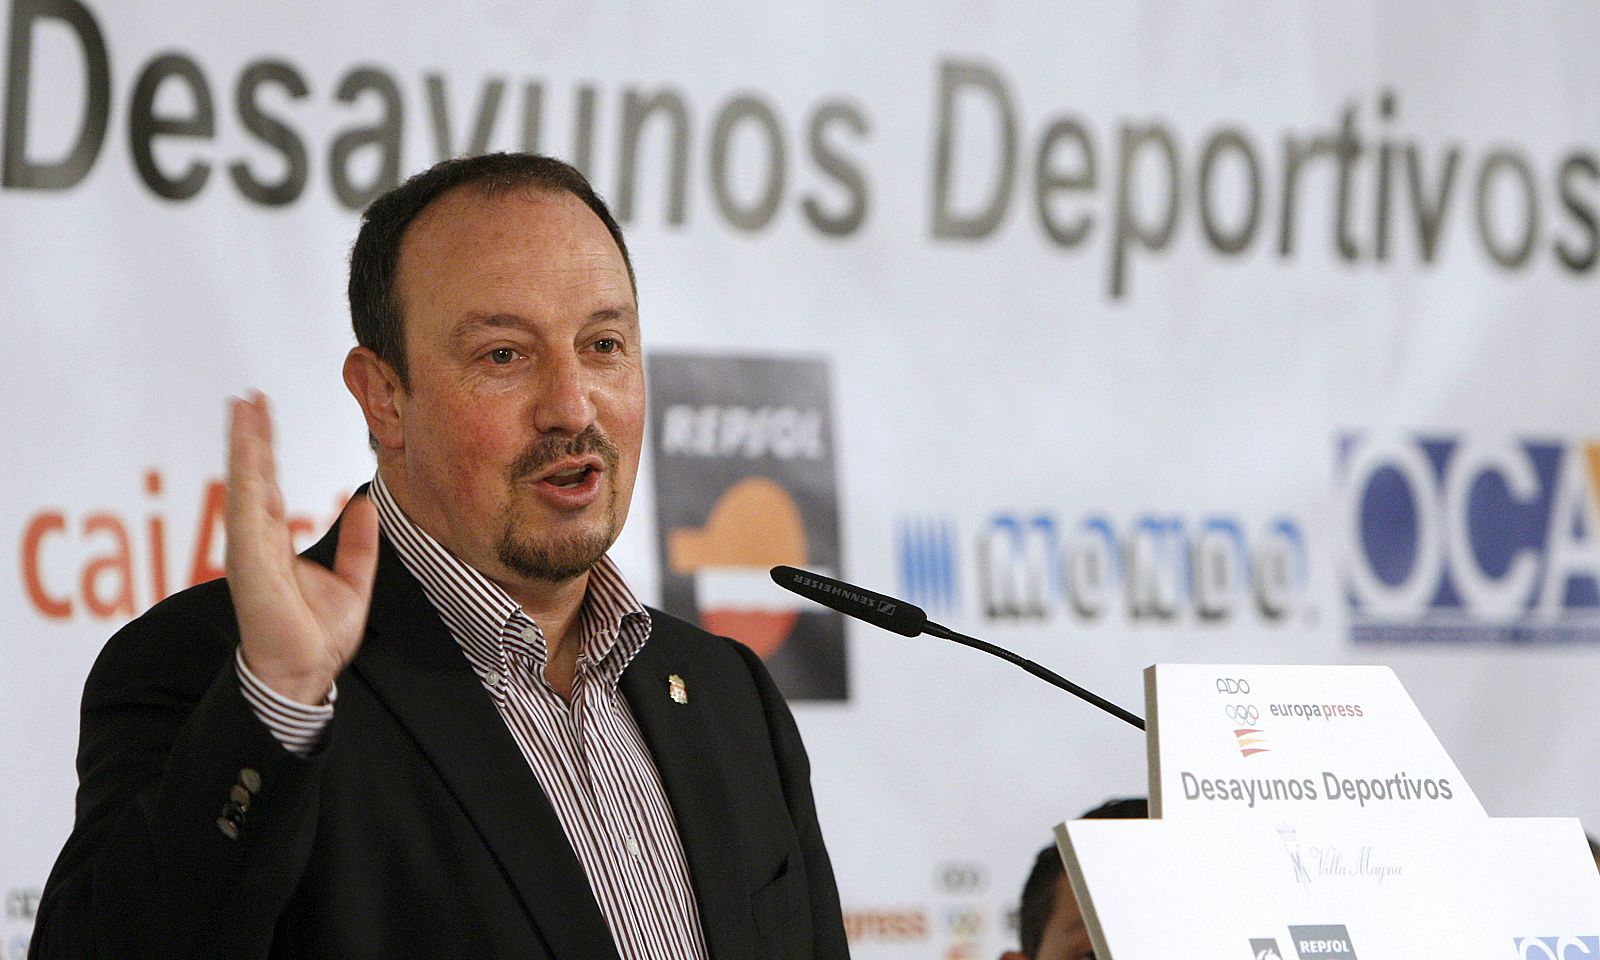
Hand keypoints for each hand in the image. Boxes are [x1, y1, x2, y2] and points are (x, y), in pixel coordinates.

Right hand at [226, 392, 379, 703]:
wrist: (307, 673)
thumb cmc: (319, 635)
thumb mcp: (353, 581)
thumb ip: (360, 543)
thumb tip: (365, 504)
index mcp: (276, 542)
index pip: (270, 484)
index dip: (266, 448)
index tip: (262, 412)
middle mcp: (257, 540)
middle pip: (253, 476)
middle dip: (251, 436)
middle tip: (248, 397)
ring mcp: (249, 550)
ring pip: (245, 486)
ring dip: (243, 447)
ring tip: (241, 410)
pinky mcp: (250, 564)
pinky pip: (248, 514)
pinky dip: (246, 480)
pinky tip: (247, 452)